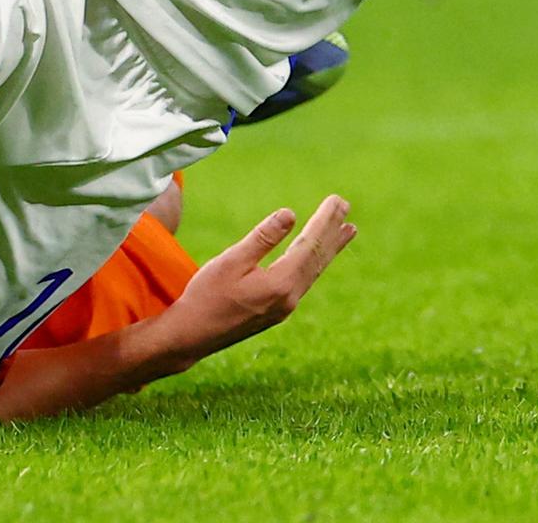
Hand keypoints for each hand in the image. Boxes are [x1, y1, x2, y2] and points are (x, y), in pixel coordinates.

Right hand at [167, 196, 357, 354]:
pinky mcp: (276, 312)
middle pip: (317, 258)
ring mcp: (284, 308)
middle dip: (332, 231)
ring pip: (313, 271)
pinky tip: (315, 257)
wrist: (190, 337)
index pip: (310, 246)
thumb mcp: (232, 261)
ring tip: (347, 231)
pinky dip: (314, 263)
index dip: (324, 221)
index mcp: (280, 285)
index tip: (338, 200)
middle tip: (346, 207)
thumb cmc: (206, 296)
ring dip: (329, 248)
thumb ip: (263, 238)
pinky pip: (304, 281)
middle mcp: (289, 299)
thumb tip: (290, 214)